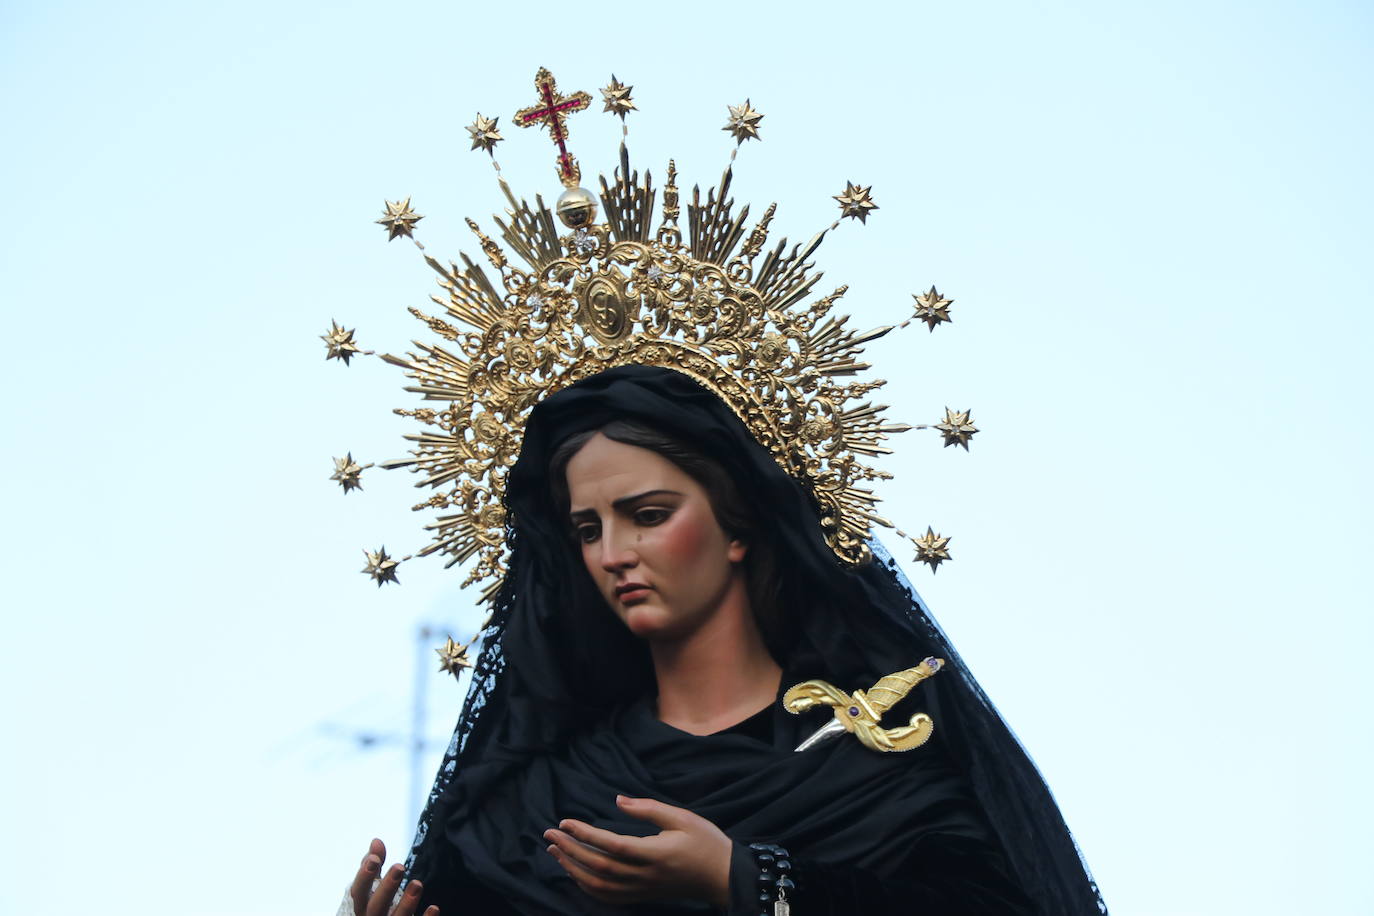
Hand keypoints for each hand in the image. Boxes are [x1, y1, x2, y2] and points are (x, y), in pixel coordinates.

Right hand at [348, 838, 438, 915]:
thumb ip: (373, 865)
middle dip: (386, 887)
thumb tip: (376, 841)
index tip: (374, 859)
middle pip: (375, 907)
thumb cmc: (377, 906)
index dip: (364, 877)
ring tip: (417, 883)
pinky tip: (433, 907)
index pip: (358, 893)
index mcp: (362, 906)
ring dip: (407, 904)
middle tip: (400, 866)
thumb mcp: (373, 886)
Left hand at [544, 795, 731, 906]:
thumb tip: (617, 800)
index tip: (564, 822)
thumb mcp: (682, 817)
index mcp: (655, 853)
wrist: (723, 876)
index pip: (612, 845)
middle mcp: (645, 876)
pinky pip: (608, 897)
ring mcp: (642, 890)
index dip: (585, 834)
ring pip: (599, 886)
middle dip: (570, 850)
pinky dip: (586, 887)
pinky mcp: (642, 896)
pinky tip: (575, 873)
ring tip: (555, 851)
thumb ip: (648, 809)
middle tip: (549, 834)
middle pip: (599, 866)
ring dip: (573, 869)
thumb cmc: (705, 842)